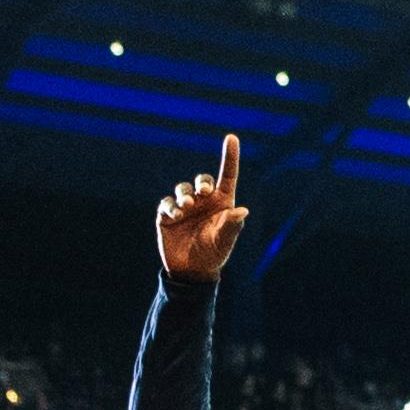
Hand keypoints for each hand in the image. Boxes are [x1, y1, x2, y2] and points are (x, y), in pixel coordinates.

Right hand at [155, 135, 246, 280]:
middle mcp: (204, 201)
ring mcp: (185, 207)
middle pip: (203, 180)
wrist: (192, 271)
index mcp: (222, 202)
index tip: (231, 138)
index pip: (227, 175)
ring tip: (187, 205)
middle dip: (202, 182)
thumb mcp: (225, 241)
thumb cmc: (214, 253)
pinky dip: (171, 206)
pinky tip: (176, 214)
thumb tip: (242, 210)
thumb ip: (232, 226)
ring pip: (183, 188)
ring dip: (185, 194)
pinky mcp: (167, 215)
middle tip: (204, 192)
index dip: (230, 156)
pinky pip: (167, 203)